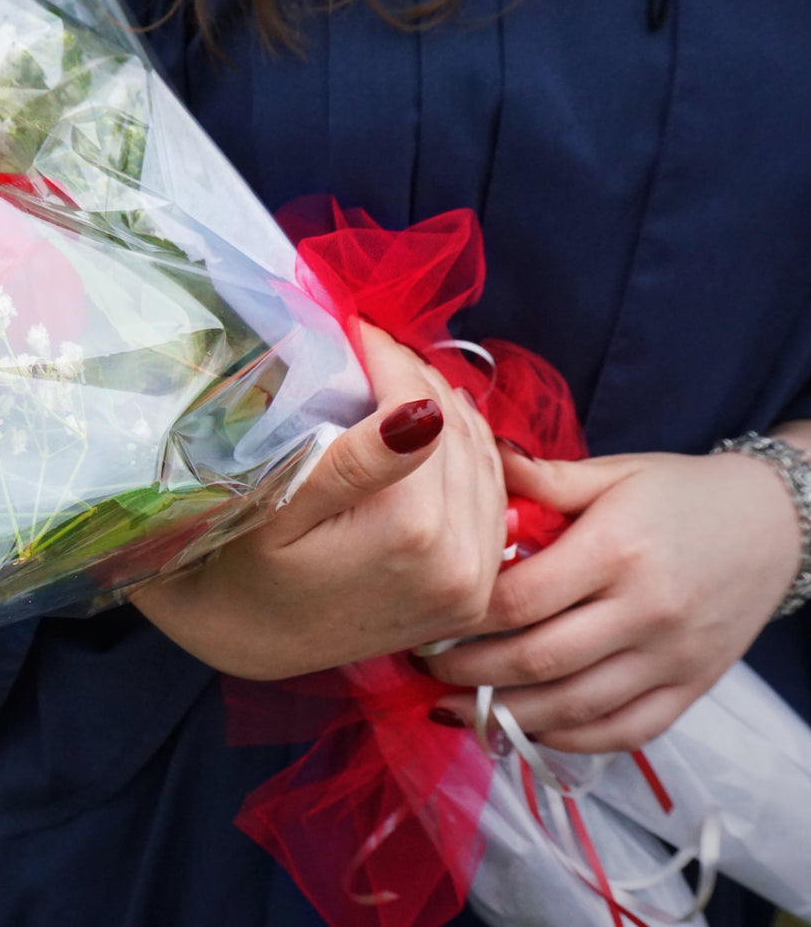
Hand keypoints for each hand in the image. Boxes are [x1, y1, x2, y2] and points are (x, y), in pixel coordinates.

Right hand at [132, 325, 506, 680]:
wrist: (250, 642)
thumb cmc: (242, 569)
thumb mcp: (279, 512)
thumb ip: (355, 463)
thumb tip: (422, 411)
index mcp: (414, 532)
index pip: (423, 411)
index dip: (390, 360)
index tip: (357, 327)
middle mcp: (461, 562)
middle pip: (461, 433)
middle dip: (418, 378)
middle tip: (374, 349)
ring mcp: (475, 583)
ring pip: (486, 461)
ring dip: (448, 411)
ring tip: (399, 381)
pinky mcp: (475, 594)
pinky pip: (491, 502)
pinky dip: (468, 457)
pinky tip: (432, 436)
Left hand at [425, 441, 802, 752]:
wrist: (776, 525)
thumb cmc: (679, 494)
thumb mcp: (613, 473)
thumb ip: (543, 479)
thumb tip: (476, 460)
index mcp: (616, 550)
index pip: (519, 599)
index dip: (462, 615)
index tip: (424, 614)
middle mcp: (646, 610)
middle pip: (537, 660)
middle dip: (468, 672)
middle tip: (424, 666)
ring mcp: (671, 657)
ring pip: (573, 706)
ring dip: (504, 716)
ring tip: (452, 708)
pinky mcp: (690, 688)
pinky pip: (623, 732)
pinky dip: (567, 739)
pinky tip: (523, 729)